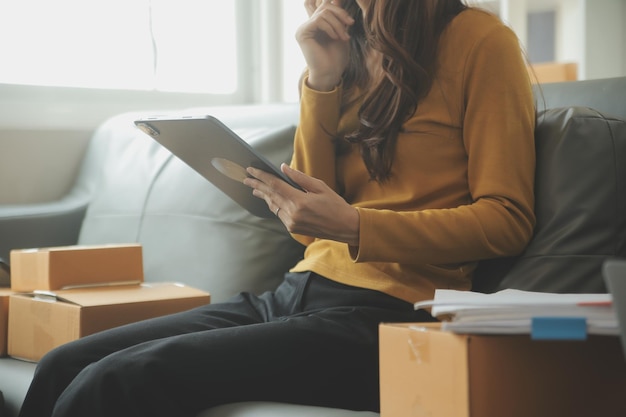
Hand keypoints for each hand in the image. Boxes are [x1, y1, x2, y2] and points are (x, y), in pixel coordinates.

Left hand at [243, 164, 359, 245]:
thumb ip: (299, 178)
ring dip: (264, 195)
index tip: (251, 170)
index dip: (261, 176)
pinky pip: (279, 213)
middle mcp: (292, 213)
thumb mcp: (320, 186)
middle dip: (257, 185)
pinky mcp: (292, 229)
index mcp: (299, 201)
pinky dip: (273, 204)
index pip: (275, 185)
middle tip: (246, 178)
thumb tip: (283, 168)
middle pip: (270, 196)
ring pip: (273, 206)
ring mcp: (291, 223)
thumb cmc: (335, 205)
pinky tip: (270, 199)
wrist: (345, 227)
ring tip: (255, 187)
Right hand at [296, 0, 354, 90]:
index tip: (349, 20)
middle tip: (350, 24)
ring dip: (337, 24)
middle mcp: (308, 24)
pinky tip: (334, 38)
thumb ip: (338, 17)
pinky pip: (318, 20)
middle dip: (340, 13)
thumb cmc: (337, 57)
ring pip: (324, 13)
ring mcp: (304, 28)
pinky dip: (330, 28)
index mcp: (317, 24)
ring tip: (343, 37)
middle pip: (325, 5)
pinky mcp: (302, 32)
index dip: (337, 7)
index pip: (325, 5)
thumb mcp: (341, 32)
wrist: (331, 72)